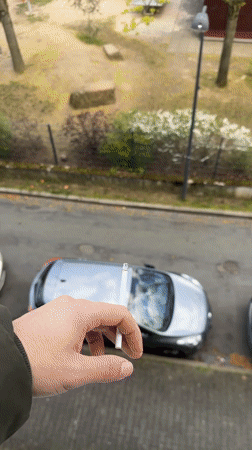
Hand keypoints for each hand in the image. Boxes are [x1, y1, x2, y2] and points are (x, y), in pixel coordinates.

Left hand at [12, 295, 142, 397]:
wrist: (2, 362)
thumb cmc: (33, 363)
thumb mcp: (75, 372)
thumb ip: (106, 369)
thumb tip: (126, 368)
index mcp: (80, 312)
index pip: (120, 314)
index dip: (133, 333)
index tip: (136, 352)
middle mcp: (70, 306)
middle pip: (106, 314)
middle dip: (119, 335)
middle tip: (126, 355)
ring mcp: (58, 310)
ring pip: (91, 318)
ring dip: (102, 337)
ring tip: (103, 359)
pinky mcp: (49, 317)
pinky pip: (76, 322)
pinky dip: (86, 336)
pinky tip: (83, 353)